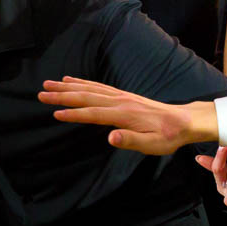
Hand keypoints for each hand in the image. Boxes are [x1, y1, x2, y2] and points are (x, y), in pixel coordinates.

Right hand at [39, 77, 216, 154]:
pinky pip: (98, 86)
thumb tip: (110, 138)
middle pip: (86, 96)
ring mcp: (120, 96)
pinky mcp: (122, 95)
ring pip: (89, 88)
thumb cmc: (168, 136)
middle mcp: (120, 101)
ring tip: (49, 84)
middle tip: (41, 93)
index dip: (74, 114)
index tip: (54, 114)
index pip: (93, 113)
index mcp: (124, 114)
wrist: (185, 120)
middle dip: (62, 95)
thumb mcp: (153, 145)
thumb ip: (131, 141)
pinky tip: (71, 80)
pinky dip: (82, 82)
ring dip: (68, 86)